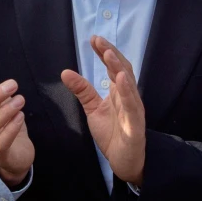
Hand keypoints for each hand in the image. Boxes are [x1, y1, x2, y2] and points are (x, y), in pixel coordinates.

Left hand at [61, 36, 145, 185]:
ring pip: (128, 84)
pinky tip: (120, 79)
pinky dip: (127, 91)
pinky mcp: (135, 123)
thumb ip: (83, 91)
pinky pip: (132, 105)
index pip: (112, 67)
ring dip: (118, 68)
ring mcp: (133, 108)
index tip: (93, 39)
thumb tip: (65, 72)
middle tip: (98, 40)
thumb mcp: (93, 109)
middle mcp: (128, 96)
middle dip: (111, 53)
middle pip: (122, 69)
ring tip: (108, 54)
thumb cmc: (112, 134)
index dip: (104, 52)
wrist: (124, 161)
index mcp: (119, 91)